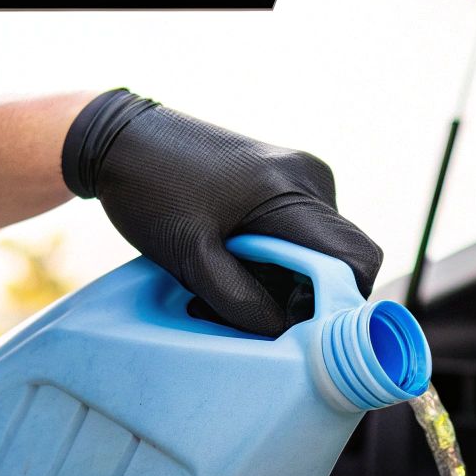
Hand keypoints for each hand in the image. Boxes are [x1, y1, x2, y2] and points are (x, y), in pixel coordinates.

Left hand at [63, 90, 383, 334]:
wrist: (118, 139)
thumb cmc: (150, 193)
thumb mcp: (191, 258)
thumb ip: (242, 301)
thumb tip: (284, 336)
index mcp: (294, 190)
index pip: (357, 258)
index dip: (340, 301)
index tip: (299, 326)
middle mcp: (310, 177)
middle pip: (339, 257)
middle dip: (303, 293)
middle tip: (250, 309)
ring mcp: (299, 174)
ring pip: (316, 249)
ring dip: (283, 278)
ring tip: (227, 281)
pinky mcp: (284, 177)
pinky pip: (298, 232)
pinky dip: (273, 257)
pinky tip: (230, 259)